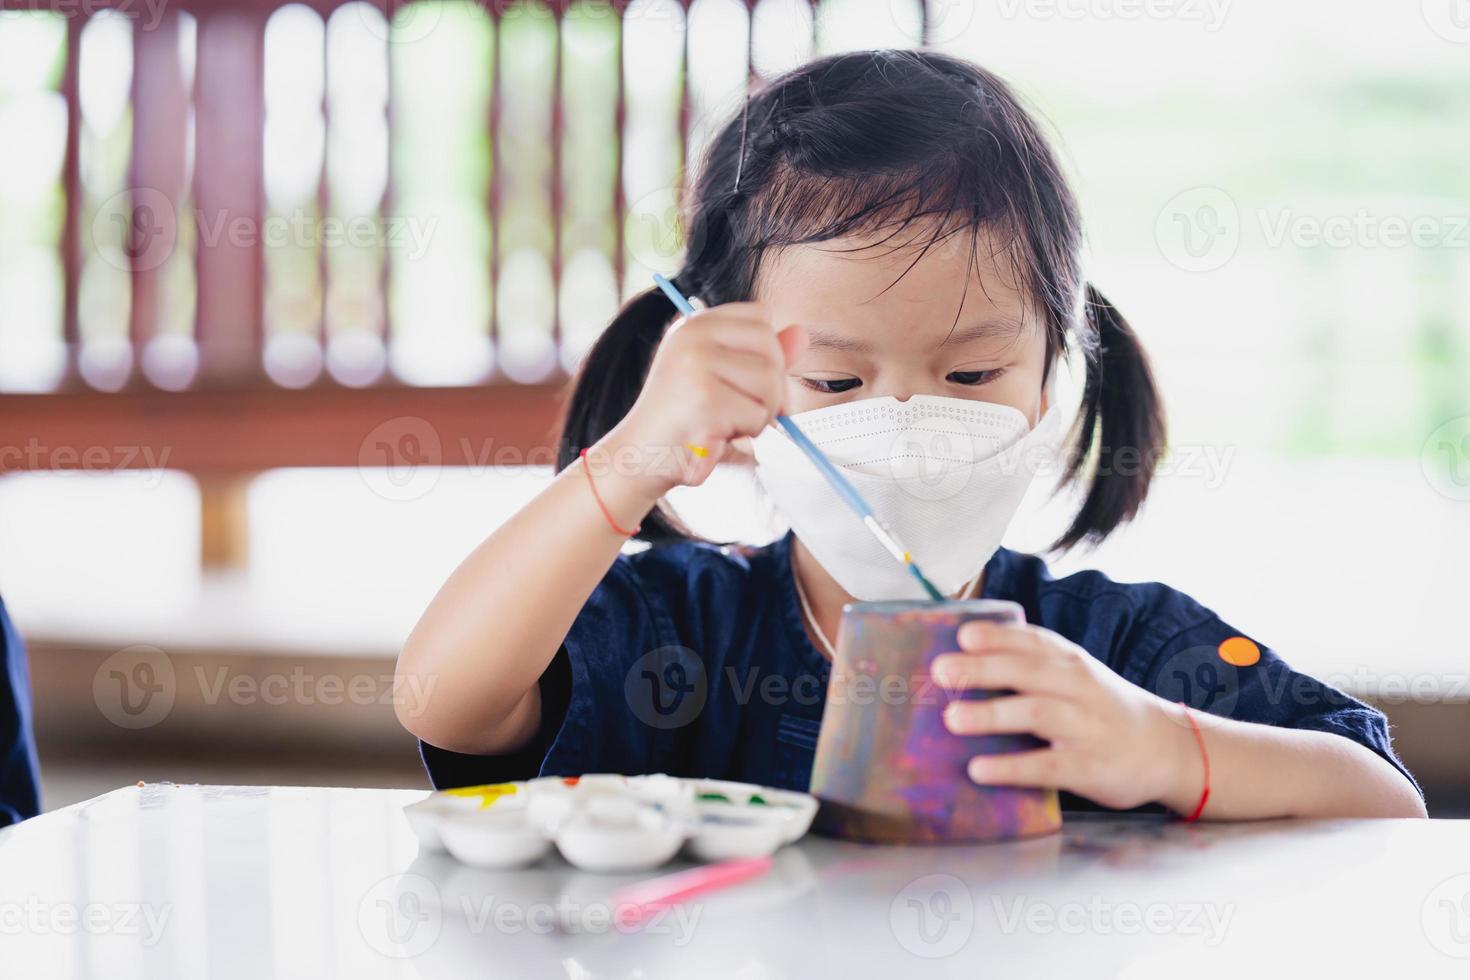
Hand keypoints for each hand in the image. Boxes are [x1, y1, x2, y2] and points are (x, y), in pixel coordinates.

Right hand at [610, 302, 805, 494]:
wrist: (638, 457)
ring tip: (724, 423)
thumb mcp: (721, 376)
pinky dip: (744, 434)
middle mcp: (694, 335)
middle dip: (769, 390)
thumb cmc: (683, 419)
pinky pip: (757, 416)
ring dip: (758, 415)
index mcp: (695, 324)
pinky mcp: (704, 397)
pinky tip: (715, 435)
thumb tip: (802, 333)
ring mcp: (697, 363)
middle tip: (738, 412)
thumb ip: (761, 354)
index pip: (761, 317)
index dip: (766, 353)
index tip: (745, 382)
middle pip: (772, 351)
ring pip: (770, 384)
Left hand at [931, 621, 1204, 811]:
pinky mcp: (1089, 768)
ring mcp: (1085, 728)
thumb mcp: (1074, 675)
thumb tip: (959, 659)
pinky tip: (979, 769)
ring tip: (951, 718)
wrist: (1166, 748)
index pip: (1032, 641)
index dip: (998, 636)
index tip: (962, 635)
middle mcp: (1077, 688)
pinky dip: (1012, 768)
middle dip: (983, 669)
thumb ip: (1030, 664)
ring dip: (992, 714)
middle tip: (941, 671)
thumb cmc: (1100, 707)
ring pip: (1036, 713)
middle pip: (1027, 672)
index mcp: (1069, 662)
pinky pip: (1047, 767)